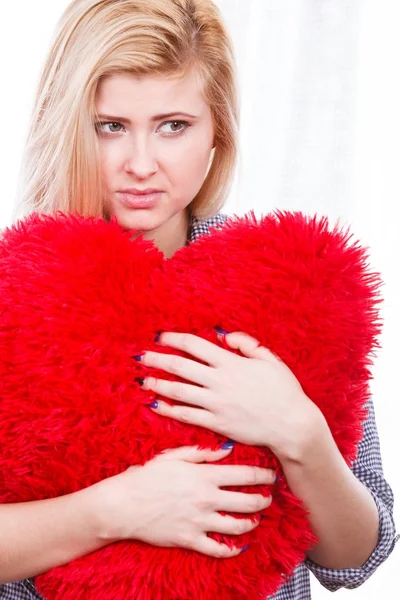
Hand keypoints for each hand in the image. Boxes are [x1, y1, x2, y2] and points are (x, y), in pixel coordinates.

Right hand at [90, 445, 274, 557]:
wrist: (123, 504)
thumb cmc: (147, 476)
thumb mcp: (174, 456)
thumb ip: (203, 453)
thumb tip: (227, 449)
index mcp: (204, 476)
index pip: (244, 476)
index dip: (263, 476)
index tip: (272, 476)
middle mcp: (206, 499)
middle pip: (247, 502)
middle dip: (263, 500)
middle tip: (269, 497)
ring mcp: (199, 521)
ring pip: (237, 526)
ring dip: (252, 523)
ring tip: (256, 519)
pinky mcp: (190, 540)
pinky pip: (218, 549)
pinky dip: (233, 549)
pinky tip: (239, 545)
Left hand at [137, 331, 315, 451]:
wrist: (292, 425)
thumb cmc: (284, 391)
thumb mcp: (270, 360)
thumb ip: (248, 345)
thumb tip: (226, 335)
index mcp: (232, 363)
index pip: (195, 346)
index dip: (174, 339)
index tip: (160, 337)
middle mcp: (220, 381)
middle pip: (181, 366)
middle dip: (158, 360)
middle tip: (141, 357)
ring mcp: (217, 403)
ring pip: (179, 391)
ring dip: (158, 384)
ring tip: (144, 380)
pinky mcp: (217, 423)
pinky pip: (187, 415)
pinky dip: (170, 409)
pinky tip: (157, 404)